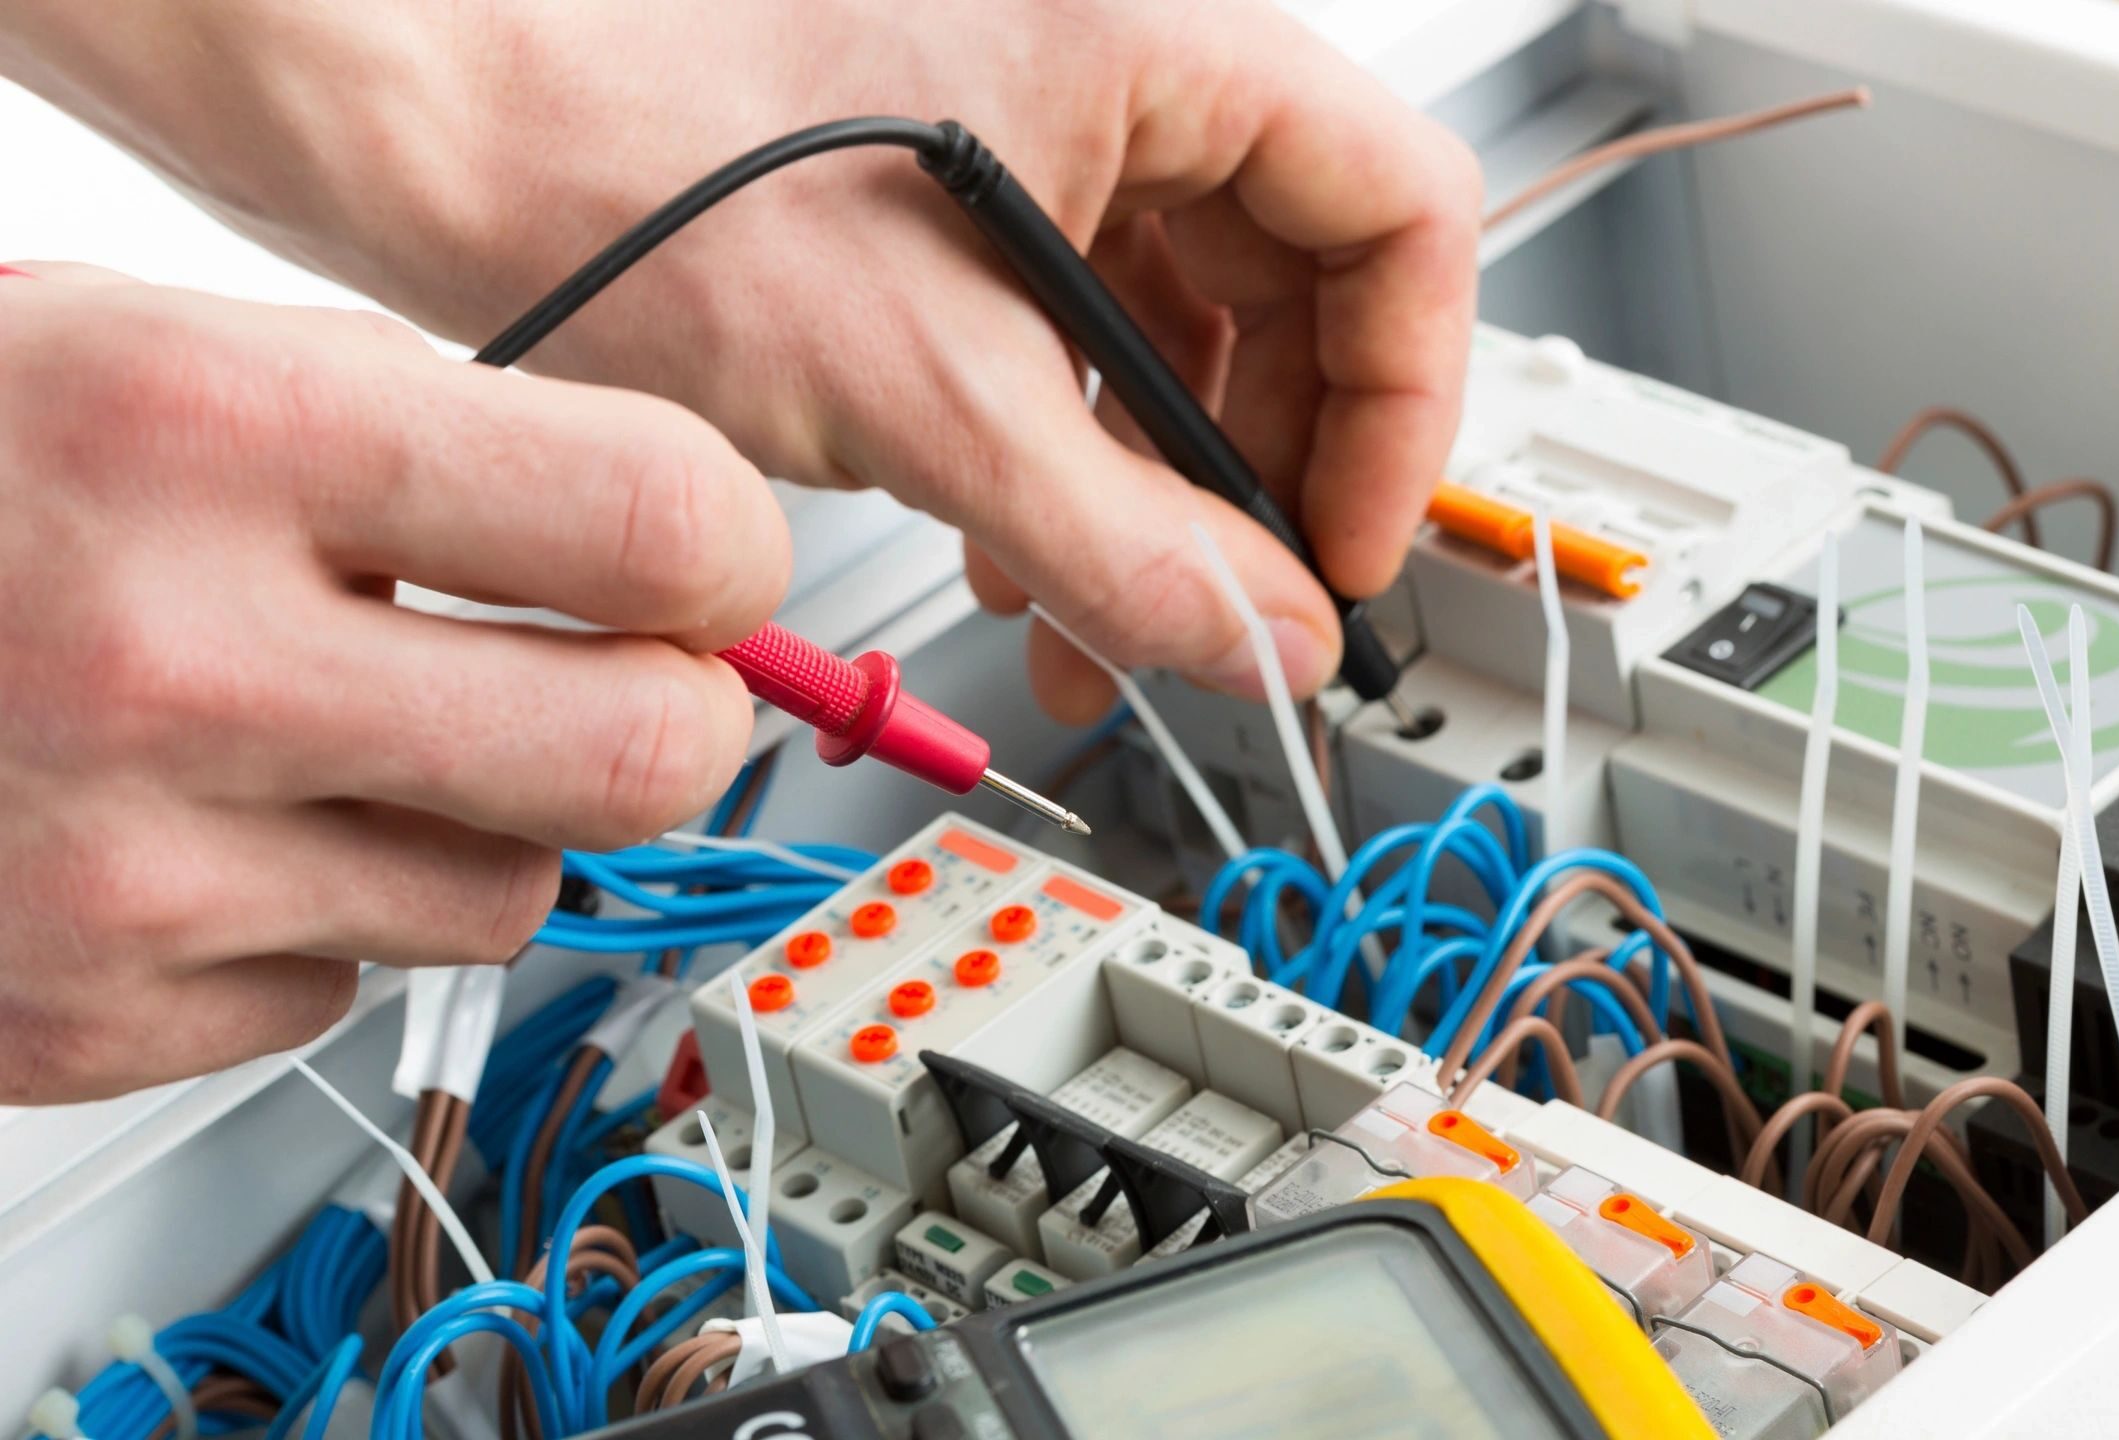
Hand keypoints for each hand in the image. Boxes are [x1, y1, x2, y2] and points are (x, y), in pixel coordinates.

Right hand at [0, 265, 786, 1100]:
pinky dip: (312, 912)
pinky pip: (339, 984)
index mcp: (216, 439)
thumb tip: (671, 546)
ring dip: (478, 820)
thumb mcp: (167, 353)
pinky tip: (198, 823)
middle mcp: (174, 667)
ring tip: (336, 735)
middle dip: (668, 719)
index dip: (729, 555)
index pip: (653, 526)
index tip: (714, 569)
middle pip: (640, 757)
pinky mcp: (85, 1015)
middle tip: (620, 682)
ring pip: (509, 895)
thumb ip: (435, 446)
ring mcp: (127, 871)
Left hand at [1, 0, 1478, 720]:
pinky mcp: (955, 206)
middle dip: (1259, 482)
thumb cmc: (633, 157)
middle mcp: (1112, 74)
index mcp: (1154, 46)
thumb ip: (1126, 542)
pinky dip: (1065, 459)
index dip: (1401, 404)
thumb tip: (1264, 641)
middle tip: (1227, 617)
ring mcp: (1033, 139)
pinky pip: (1071, 344)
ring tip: (1093, 618)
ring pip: (1176, 337)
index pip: (1398, 216)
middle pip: (1298, 291)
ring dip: (1151, 497)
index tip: (1344, 549)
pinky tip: (1013, 551)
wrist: (439, 131)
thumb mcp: (927, 394)